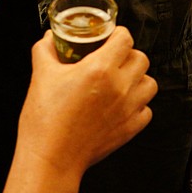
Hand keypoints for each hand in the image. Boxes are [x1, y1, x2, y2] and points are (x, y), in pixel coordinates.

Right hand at [16, 28, 156, 171]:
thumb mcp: (41, 75)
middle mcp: (120, 87)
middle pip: (141, 59)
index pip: (125, 39)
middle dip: (127, 55)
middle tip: (112, 60)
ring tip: (120, 82)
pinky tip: (121, 105)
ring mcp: (128, 109)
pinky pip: (147, 110)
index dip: (117, 34)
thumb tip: (49, 38)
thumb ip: (46, 49)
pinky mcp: (130, 129)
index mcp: (100, 69)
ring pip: (150, 83)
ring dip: (138, 79)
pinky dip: (138, 105)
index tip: (108, 38)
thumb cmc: (45, 118)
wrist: (51, 158)